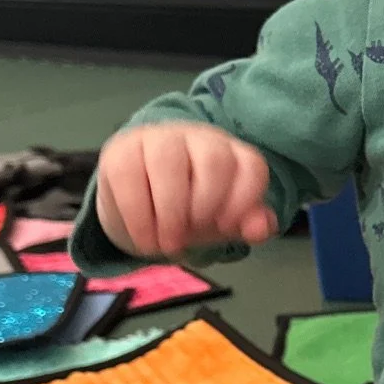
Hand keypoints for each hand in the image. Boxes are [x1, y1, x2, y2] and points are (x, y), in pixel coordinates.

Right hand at [96, 123, 275, 260]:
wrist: (141, 211)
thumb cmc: (191, 213)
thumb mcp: (223, 223)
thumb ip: (248, 224)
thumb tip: (262, 228)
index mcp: (231, 154)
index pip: (251, 165)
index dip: (244, 200)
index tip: (225, 227)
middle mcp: (198, 139)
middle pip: (213, 159)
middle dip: (206, 205)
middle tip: (192, 236)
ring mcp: (158, 139)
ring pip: (168, 160)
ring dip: (170, 210)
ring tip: (168, 244)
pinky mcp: (121, 150)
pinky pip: (128, 174)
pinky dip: (138, 215)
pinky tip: (146, 239)